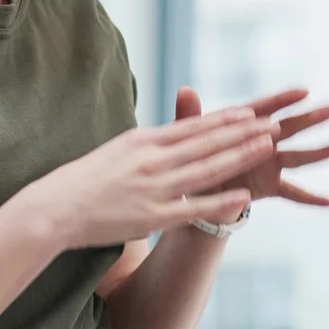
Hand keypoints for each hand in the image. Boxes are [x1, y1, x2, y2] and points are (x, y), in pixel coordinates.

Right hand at [11, 107, 277, 250]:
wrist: (54, 208)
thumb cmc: (84, 180)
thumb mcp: (117, 150)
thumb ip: (148, 144)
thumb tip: (171, 135)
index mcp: (143, 141)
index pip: (192, 127)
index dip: (225, 120)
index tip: (251, 112)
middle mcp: (151, 160)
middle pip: (206, 143)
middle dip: (243, 133)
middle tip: (273, 124)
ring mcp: (153, 188)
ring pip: (206, 169)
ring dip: (239, 156)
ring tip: (267, 147)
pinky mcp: (151, 217)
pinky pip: (193, 207)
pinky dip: (220, 201)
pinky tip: (244, 196)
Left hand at [173, 86, 328, 208]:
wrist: (194, 193)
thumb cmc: (192, 157)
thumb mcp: (187, 139)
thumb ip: (189, 117)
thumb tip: (185, 90)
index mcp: (243, 124)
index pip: (265, 108)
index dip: (283, 99)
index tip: (304, 90)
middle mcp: (261, 140)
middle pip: (291, 127)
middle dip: (313, 117)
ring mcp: (269, 163)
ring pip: (299, 156)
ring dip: (321, 151)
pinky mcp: (270, 186)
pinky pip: (295, 192)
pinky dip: (314, 198)